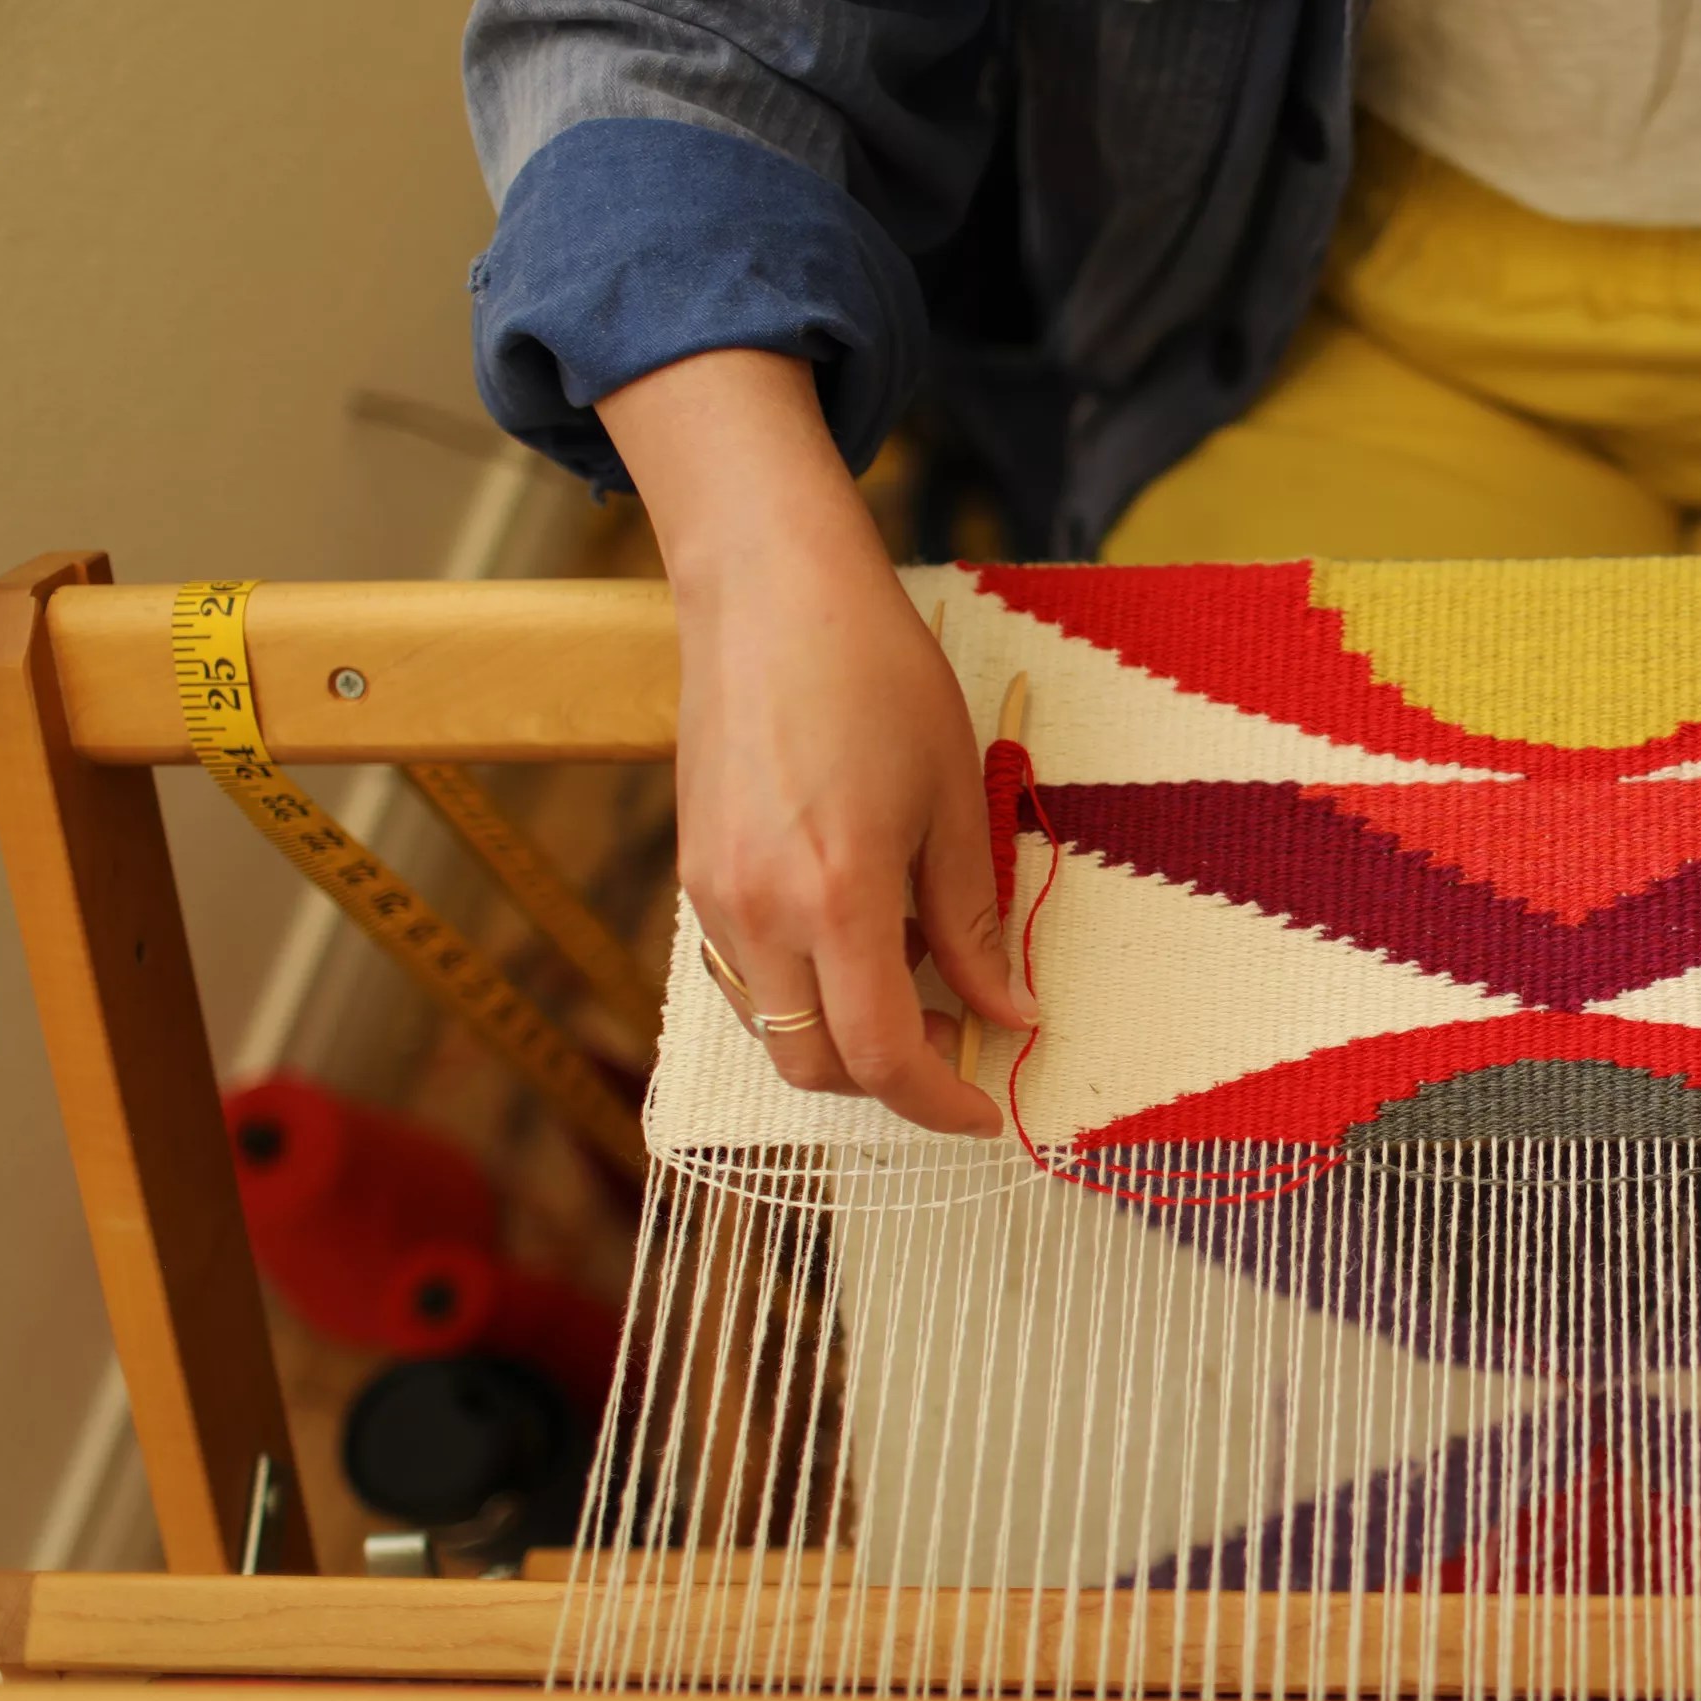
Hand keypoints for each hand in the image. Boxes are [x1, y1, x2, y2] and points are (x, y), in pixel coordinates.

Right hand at [600, 349, 1032, 1133]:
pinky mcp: (691, 873)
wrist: (769, 592)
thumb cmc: (877, 676)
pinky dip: (804, 989)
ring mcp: (711, 896)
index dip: (938, 1100)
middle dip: (889, 1081)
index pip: (881, 1055)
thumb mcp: (955, 801)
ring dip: (843, 1037)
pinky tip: (856, 935)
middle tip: (959, 1042)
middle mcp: (757, 912)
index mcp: (834, 896)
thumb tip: (1010, 1015)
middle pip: (813, 1065)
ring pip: (773, 1027)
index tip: (986, 1108)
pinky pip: (747, 975)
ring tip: (917, 978)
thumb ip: (975, 925)